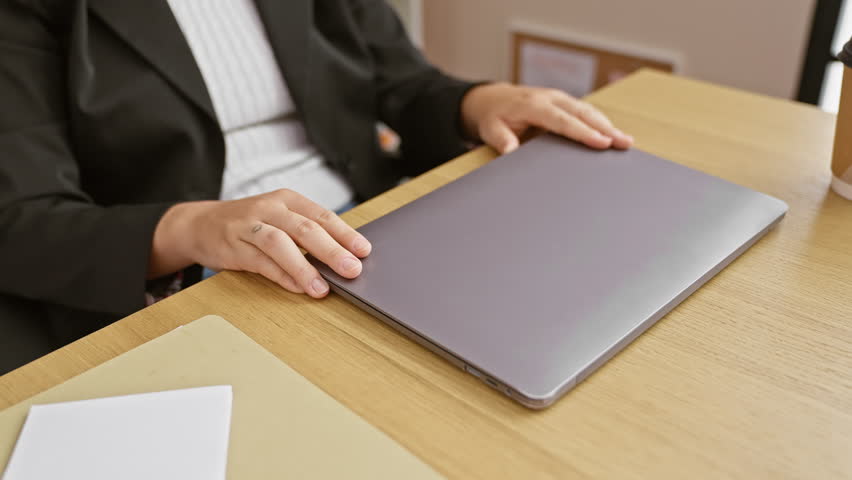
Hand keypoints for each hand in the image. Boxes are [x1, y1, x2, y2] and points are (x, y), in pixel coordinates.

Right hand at [149, 189, 370, 297]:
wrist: (199, 224)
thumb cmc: (250, 224)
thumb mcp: (279, 219)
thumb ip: (306, 233)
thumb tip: (344, 256)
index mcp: (288, 200)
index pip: (322, 215)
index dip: (345, 233)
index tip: (364, 251)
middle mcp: (269, 208)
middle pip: (306, 228)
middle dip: (332, 250)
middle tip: (352, 269)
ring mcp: (249, 226)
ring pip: (281, 244)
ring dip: (304, 267)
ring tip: (322, 288)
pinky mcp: (233, 246)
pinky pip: (261, 262)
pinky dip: (281, 276)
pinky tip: (298, 288)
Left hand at [460, 83, 633, 153]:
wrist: (493, 99)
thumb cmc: (494, 117)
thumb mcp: (491, 129)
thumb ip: (502, 140)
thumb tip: (511, 152)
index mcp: (534, 105)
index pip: (563, 120)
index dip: (583, 132)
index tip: (602, 142)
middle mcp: (551, 98)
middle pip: (583, 113)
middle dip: (605, 128)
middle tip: (624, 143)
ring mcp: (560, 98)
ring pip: (588, 111)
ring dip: (608, 125)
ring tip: (627, 142)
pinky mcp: (565, 103)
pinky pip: (586, 112)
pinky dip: (601, 123)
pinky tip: (615, 136)